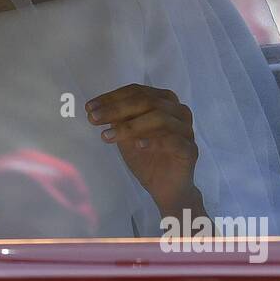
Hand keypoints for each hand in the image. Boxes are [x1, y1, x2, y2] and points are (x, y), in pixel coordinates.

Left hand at [86, 83, 201, 216]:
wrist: (166, 188)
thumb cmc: (146, 157)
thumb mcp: (126, 135)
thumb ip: (118, 120)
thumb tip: (97, 107)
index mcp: (164, 102)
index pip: (137, 92)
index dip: (111, 97)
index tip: (89, 108)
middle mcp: (178, 111)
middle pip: (147, 101)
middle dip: (116, 109)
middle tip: (93, 119)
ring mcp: (186, 130)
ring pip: (160, 118)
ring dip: (130, 126)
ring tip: (107, 136)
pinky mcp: (190, 150)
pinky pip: (173, 140)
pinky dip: (153, 140)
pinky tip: (137, 145)